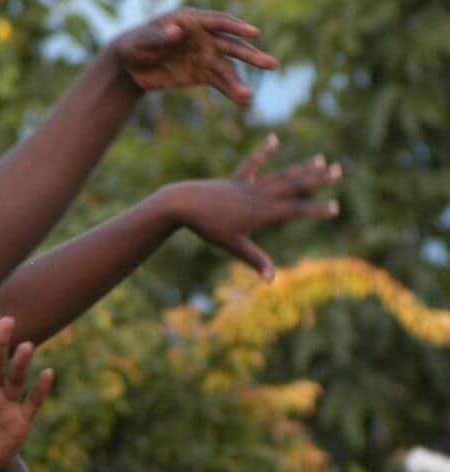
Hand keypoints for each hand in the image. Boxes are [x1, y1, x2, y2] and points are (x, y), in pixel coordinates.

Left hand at [111, 10, 277, 105]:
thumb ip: (158, 36)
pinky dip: (230, 91)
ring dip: (238, 82)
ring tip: (247, 97)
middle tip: (270, 64)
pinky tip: (242, 101)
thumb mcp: (142, 39)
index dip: (235, 27)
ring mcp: (205, 55)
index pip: (218, 22)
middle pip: (231, 46)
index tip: (253, 34)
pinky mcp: (201, 73)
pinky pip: (219, 82)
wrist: (129, 64)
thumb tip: (175, 32)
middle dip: (250, 56)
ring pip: (227, 68)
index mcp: (193, 21)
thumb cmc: (135, 44)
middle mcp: (204, 37)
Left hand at [168, 137, 341, 278]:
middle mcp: (259, 195)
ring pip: (281, 175)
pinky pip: (252, 164)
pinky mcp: (235, 179)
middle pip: (294, 185)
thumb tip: (272, 279)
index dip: (316, 210)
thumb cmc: (208, 228)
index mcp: (261, 212)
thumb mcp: (233, 246)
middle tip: (339, 170)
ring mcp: (248, 185)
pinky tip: (274, 139)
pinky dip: (263, 152)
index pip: (295, 211)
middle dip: (317, 179)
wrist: (184, 205)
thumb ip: (255, 260)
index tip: (336, 208)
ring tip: (320, 158)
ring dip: (301, 167)